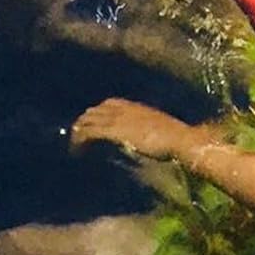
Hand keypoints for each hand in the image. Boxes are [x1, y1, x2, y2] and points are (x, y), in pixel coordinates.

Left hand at [71, 98, 195, 158]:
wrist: (179, 139)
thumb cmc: (176, 137)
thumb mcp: (159, 128)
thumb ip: (147, 129)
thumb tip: (143, 138)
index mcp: (134, 107)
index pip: (107, 104)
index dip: (97, 113)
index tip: (92, 125)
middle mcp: (122, 109)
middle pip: (93, 111)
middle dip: (84, 123)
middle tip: (79, 139)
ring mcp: (117, 119)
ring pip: (87, 120)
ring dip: (78, 132)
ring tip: (75, 146)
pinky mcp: (113, 131)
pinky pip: (89, 132)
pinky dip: (80, 140)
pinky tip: (77, 150)